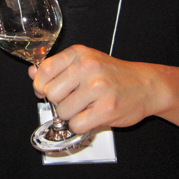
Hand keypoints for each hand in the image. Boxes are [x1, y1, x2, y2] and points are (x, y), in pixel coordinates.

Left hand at [29, 44, 158, 132]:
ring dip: (71, 114)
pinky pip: (76, 124)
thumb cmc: (111, 74)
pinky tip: (91, 115)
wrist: (146, 85)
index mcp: (79, 54)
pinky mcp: (106, 108)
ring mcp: (98, 88)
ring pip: (62, 111)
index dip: (40, 85)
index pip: (44, 70)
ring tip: (86, 106)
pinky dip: (81, 124)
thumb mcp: (83, 62)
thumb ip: (57, 68)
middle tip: (74, 99)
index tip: (45, 90)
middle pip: (51, 94)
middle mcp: (87, 67)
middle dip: (59, 101)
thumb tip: (32, 74)